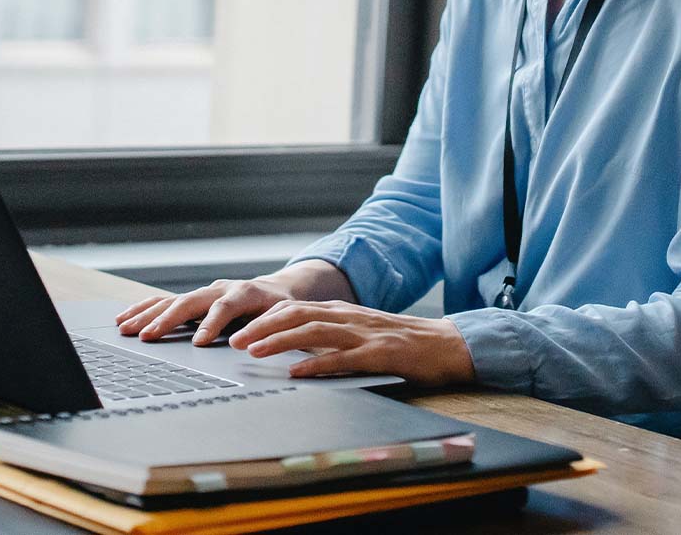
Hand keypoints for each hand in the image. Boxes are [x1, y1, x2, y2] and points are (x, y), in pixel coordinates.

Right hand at [115, 260, 354, 345]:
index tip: (200, 343)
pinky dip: (143, 310)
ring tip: (126, 329)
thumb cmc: (283, 310)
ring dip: (147, 315)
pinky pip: (163, 301)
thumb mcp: (287, 320)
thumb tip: (258, 346)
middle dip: (166, 319)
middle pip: (189, 301)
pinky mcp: (192, 298)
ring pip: (170, 300)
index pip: (225, 307)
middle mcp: (219, 289)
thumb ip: (274, 331)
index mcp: (245, 293)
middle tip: (148, 337)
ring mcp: (203, 292)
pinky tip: (124, 319)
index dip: (212, 324)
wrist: (277, 291)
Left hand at [228, 300, 474, 386]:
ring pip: (313, 332)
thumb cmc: (400, 342)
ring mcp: (363, 334)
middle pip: (296, 315)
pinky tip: (297, 372)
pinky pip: (343, 358)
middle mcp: (347, 317)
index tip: (238, 330)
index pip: (293, 307)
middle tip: (234, 341)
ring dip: (279, 341)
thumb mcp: (358, 332)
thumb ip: (329, 336)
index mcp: (340, 311)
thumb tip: (292, 348)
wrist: (446, 344)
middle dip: (261, 327)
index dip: (263, 318)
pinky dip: (316, 364)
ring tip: (254, 352)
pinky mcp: (379, 354)